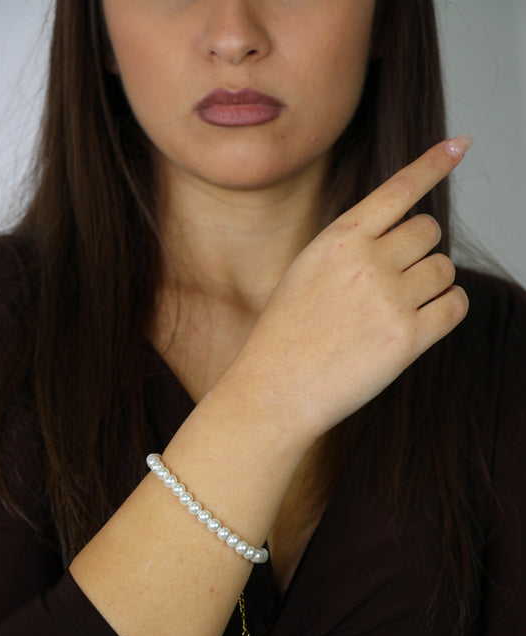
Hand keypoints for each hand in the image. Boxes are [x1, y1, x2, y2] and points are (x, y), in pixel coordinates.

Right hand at [229, 137, 470, 442]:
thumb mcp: (306, 272)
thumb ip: (352, 248)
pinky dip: (447, 309)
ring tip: (397, 309)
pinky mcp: (408, 338)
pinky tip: (421, 323)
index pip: (398, 189)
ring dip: (432, 284)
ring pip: (444, 269)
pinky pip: (455, 305)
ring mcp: (390, 299)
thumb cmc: (287, 335)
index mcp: (338, 239)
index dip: (433, 164)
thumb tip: (408, 237)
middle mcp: (367, 261)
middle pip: (429, 230)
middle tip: (397, 279)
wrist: (275, 389)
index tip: (460, 145)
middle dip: (420, 250)